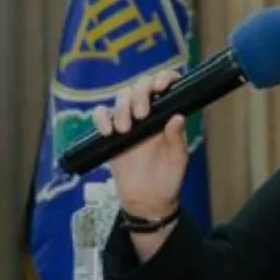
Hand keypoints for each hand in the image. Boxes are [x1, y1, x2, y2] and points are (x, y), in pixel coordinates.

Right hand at [92, 69, 188, 219]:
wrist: (146, 202)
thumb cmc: (167, 180)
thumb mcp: (177, 161)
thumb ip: (176, 139)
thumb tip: (177, 117)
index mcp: (166, 116)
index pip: (165, 85)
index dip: (162, 78)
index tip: (160, 86)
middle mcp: (147, 115)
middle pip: (139, 86)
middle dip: (139, 94)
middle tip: (141, 114)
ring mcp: (128, 123)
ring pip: (120, 98)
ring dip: (122, 107)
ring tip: (125, 129)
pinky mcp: (111, 135)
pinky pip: (101, 116)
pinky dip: (101, 118)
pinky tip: (108, 132)